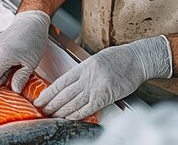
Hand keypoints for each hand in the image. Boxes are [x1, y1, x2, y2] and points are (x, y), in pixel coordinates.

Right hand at [0, 10, 49, 91]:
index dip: (1, 87)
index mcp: (1, 58)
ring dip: (0, 75)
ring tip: (13, 66)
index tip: (11, 84)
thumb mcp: (31, 63)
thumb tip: (15, 91)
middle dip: (1, 81)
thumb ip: (21, 78)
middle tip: (16, 73)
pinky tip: (9, 63)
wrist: (28, 23)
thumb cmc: (32, 40)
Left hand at [34, 36, 171, 119]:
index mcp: (84, 67)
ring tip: (52, 116)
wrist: (137, 59)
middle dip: (52, 104)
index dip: (48, 93)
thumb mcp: (96, 60)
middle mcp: (87, 77)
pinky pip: (88, 109)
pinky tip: (69, 118)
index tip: (40, 100)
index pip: (61, 83)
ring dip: (62, 111)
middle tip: (43, 111)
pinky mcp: (105, 96)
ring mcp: (96, 87)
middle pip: (64, 95)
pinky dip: (77, 115)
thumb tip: (71, 84)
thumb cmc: (119, 58)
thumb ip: (83, 72)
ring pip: (74, 103)